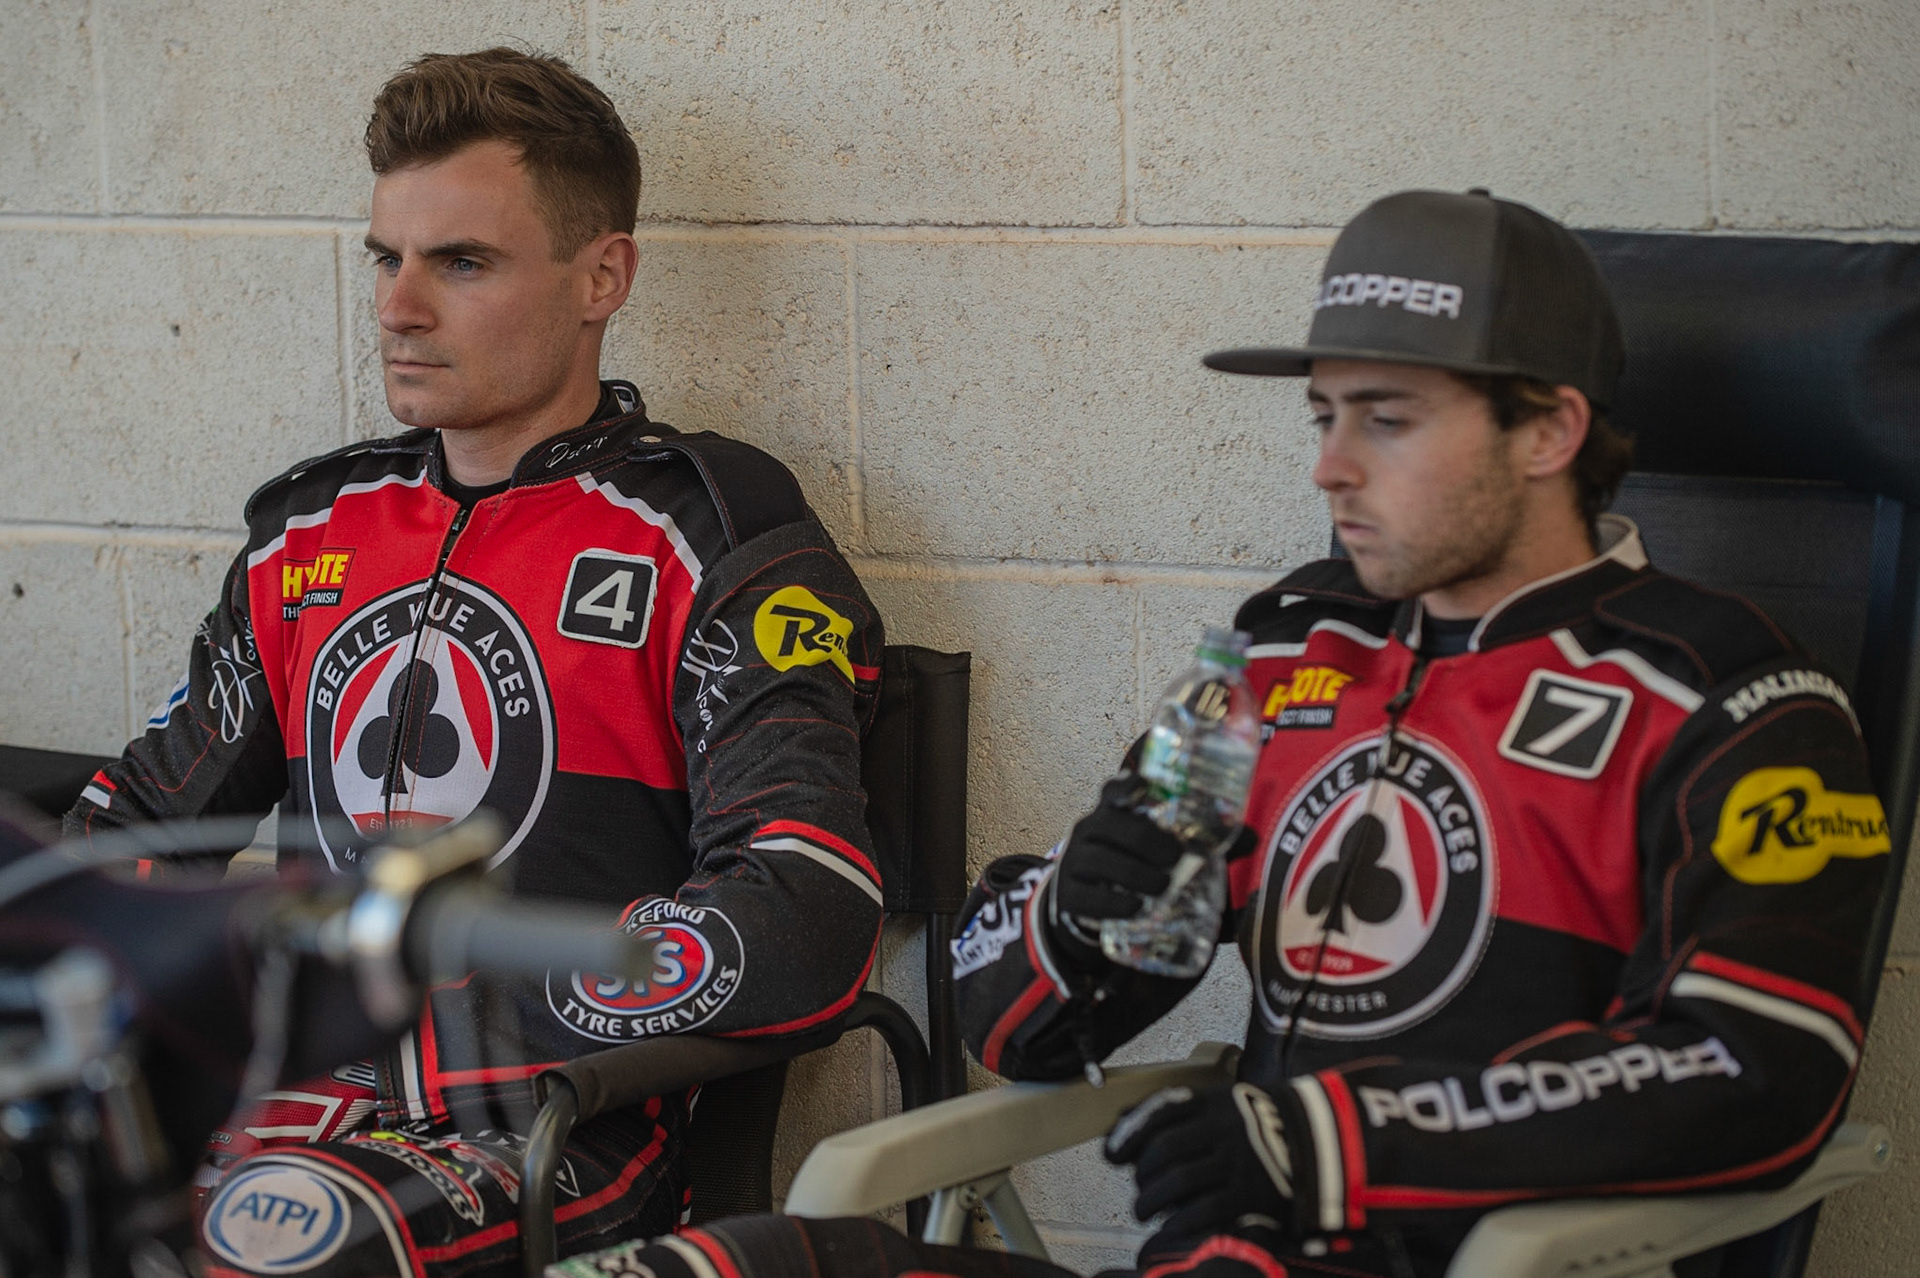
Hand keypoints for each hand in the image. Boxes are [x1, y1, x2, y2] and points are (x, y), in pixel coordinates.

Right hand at [1051, 776, 1186, 924]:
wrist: (1090, 902)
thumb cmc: (1130, 866)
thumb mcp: (1151, 849)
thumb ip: (1192, 843)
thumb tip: (1248, 840)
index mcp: (1110, 814)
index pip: (1113, 791)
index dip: (1126, 786)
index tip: (1142, 783)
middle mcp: (1087, 831)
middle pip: (1110, 825)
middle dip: (1146, 840)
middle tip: (1174, 857)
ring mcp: (1072, 861)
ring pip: (1098, 860)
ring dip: (1134, 873)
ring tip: (1162, 885)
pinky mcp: (1067, 894)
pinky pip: (1086, 896)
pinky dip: (1113, 903)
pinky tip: (1135, 906)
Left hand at [1104, 1082, 1293, 1240]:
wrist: (1318, 1141)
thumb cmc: (1259, 1125)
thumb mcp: (1220, 1106)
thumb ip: (1177, 1113)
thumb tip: (1120, 1123)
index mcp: (1213, 1103)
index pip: (1159, 1113)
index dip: (1128, 1135)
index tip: (1110, 1154)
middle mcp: (1224, 1128)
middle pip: (1164, 1149)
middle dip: (1141, 1173)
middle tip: (1137, 1188)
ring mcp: (1239, 1161)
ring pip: (1178, 1180)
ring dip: (1151, 1200)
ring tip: (1144, 1210)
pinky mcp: (1252, 1194)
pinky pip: (1204, 1209)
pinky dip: (1179, 1221)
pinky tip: (1170, 1227)